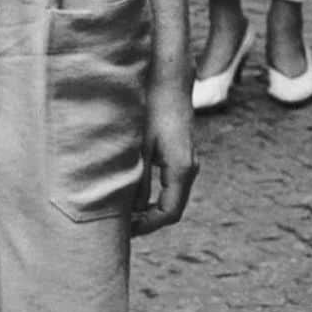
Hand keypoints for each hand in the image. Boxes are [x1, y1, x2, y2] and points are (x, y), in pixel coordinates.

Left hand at [128, 80, 197, 236]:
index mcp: (181, 169)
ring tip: (125, 211)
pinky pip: (171, 182)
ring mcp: (187, 161)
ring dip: (151, 206)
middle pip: (172, 208)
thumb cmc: (152, 108)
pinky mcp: (181, 152)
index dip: (148, 226)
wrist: (169, 80)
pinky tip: (134, 190)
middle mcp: (189, 168)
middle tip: (122, 226)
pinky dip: (154, 192)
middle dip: (148, 220)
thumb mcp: (140, 146)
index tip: (126, 231)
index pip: (169, 212)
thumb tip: (131, 209)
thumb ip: (138, 179)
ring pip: (172, 196)